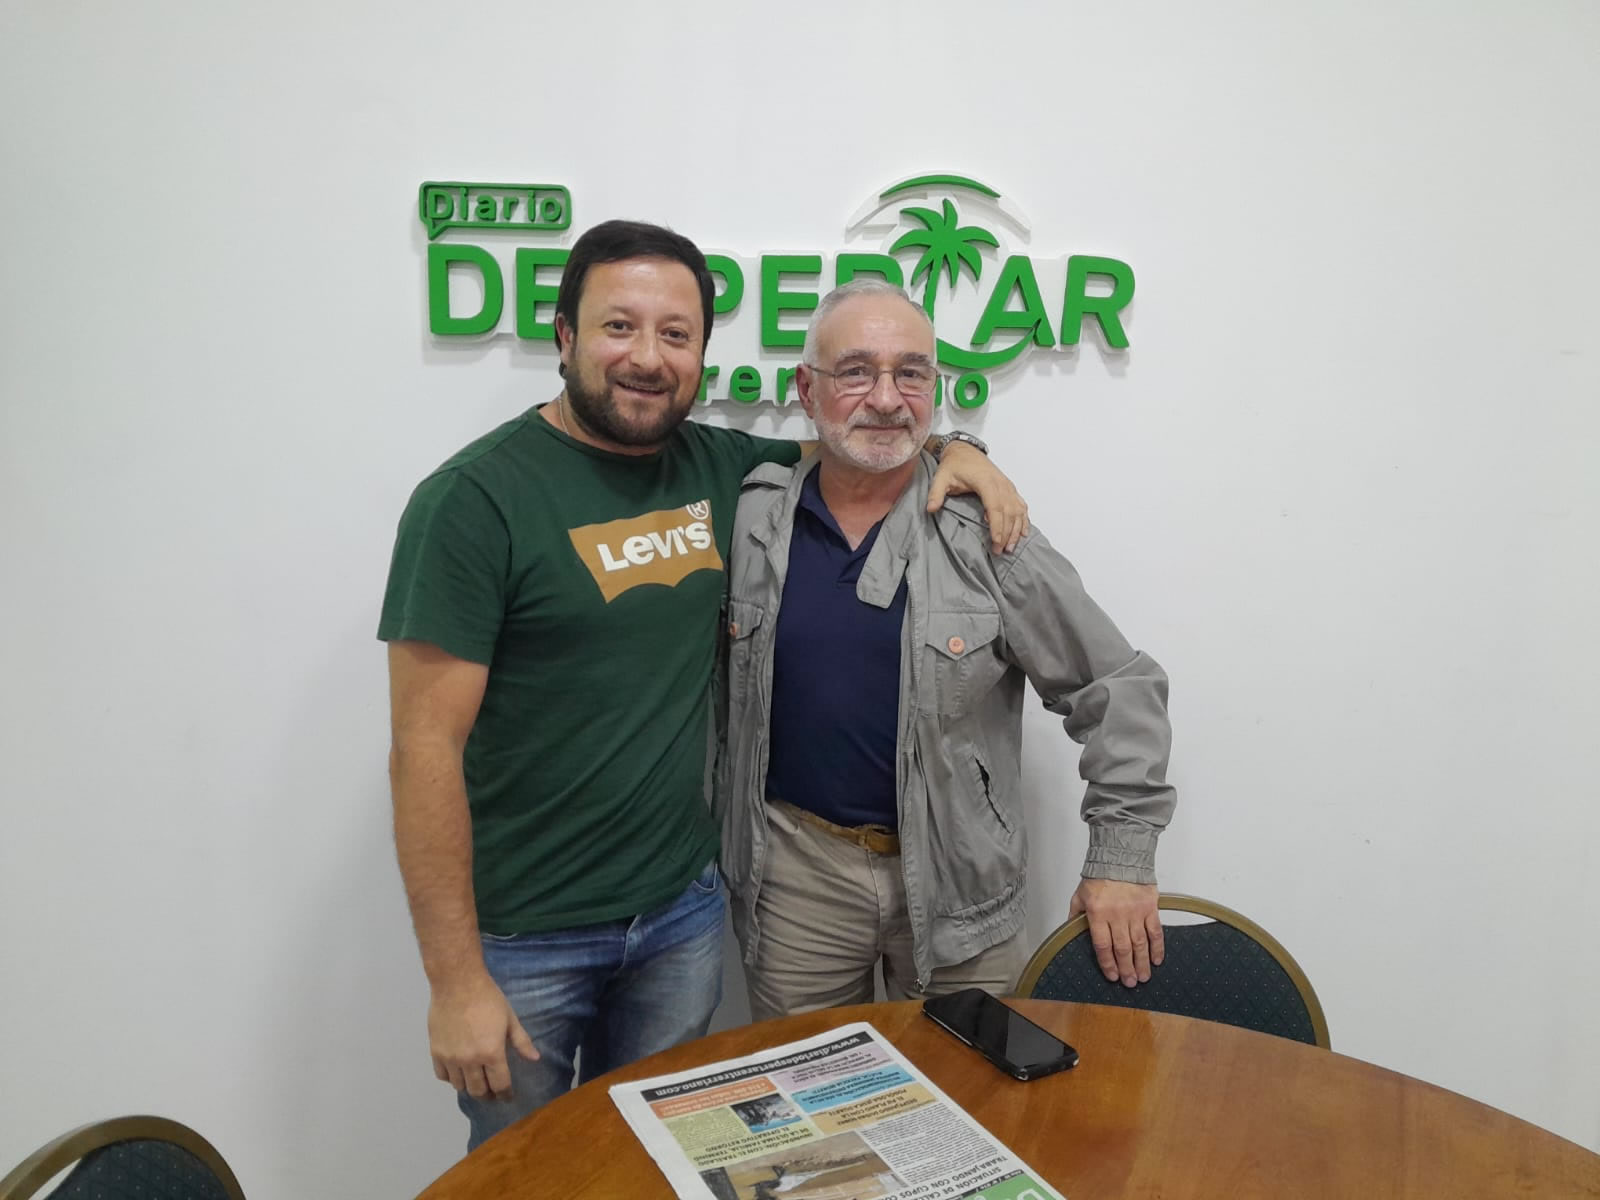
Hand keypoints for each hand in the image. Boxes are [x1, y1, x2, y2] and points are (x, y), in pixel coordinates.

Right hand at [428, 970, 539, 1099]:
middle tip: (493, 1092)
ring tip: (476, 1082)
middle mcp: (470, 1061)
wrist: (457, 983)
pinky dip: (451, 1078)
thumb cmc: (488, 998)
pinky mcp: (435, 1052)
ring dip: (470, 1087)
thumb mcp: (510, 1019)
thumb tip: (535, 1059)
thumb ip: (522, 1042)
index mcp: (492, 1053)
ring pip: (460, 1086)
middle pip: (479, 1091)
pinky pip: (442, 1076)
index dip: (505, 1094)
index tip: (507, 1097)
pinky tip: (458, 1072)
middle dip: (488, 1095)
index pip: (500, 1085)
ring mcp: (451, 1058)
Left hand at [925, 441, 1029, 553]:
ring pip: (1017, 510)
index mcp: (986, 482)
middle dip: (1006, 533)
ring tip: (1011, 547)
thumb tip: (930, 509)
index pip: (995, 507)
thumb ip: (936, 494)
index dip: (997, 526)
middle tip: (1001, 551)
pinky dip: (1024, 519)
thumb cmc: (954, 465)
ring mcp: (1007, 486)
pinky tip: (1023, 533)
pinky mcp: (1010, 488)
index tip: (996, 542)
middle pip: (1008, 512)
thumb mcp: (940, 478)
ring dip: (1016, 529)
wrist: (964, 450)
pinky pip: (1021, 505)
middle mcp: (1001, 484)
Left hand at [1068, 878, 1162, 987]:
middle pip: (1122, 949)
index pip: (1102, 945)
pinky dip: (1157, 947)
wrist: (1120, 856)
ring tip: (1143, 977)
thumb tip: (1070, 933)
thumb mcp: (1080, 895)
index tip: (1112, 976)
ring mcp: (1135, 912)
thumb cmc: (1099, 876)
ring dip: (1142, 963)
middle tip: (1130, 983)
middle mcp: (1117, 915)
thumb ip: (1075, 916)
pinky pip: (1155, 931)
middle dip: (1126, 969)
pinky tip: (1157, 960)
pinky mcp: (1150, 907)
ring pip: (1140, 944)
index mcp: (1097, 914)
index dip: (1107, 964)